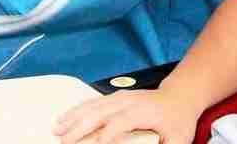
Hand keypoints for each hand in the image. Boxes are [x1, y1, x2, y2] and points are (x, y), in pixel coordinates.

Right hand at [54, 88, 199, 143]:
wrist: (178, 97)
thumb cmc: (177, 120)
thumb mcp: (178, 140)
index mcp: (144, 111)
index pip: (121, 122)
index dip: (108, 135)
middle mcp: (128, 101)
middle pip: (100, 113)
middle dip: (81, 128)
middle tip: (65, 142)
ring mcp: (119, 98)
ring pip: (91, 107)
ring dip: (73, 119)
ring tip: (58, 131)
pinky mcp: (113, 98)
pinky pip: (91, 103)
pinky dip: (75, 111)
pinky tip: (64, 119)